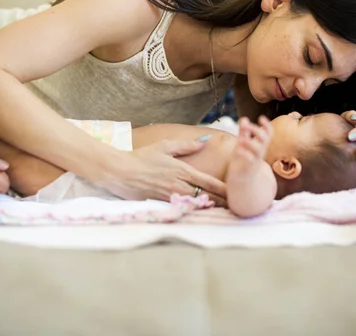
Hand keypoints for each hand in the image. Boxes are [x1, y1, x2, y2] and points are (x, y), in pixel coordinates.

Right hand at [99, 138, 226, 205]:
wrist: (120, 171)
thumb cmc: (141, 157)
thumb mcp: (164, 146)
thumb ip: (185, 146)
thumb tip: (203, 142)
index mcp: (182, 170)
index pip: (209, 182)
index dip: (224, 188)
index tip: (235, 191)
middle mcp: (178, 184)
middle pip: (206, 196)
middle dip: (221, 201)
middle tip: (236, 205)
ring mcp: (171, 195)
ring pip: (196, 204)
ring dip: (210, 208)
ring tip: (224, 211)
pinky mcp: (162, 202)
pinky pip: (182, 208)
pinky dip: (194, 211)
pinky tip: (201, 214)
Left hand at [228, 116, 272, 178]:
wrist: (242, 179)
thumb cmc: (243, 159)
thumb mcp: (243, 144)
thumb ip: (243, 132)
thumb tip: (244, 118)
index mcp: (260, 144)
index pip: (268, 133)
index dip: (267, 125)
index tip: (261, 117)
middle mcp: (260, 151)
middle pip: (264, 139)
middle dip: (256, 130)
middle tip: (246, 126)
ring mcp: (256, 159)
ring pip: (258, 149)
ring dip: (250, 142)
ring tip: (241, 139)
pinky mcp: (249, 167)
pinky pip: (250, 160)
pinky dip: (244, 154)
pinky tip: (238, 150)